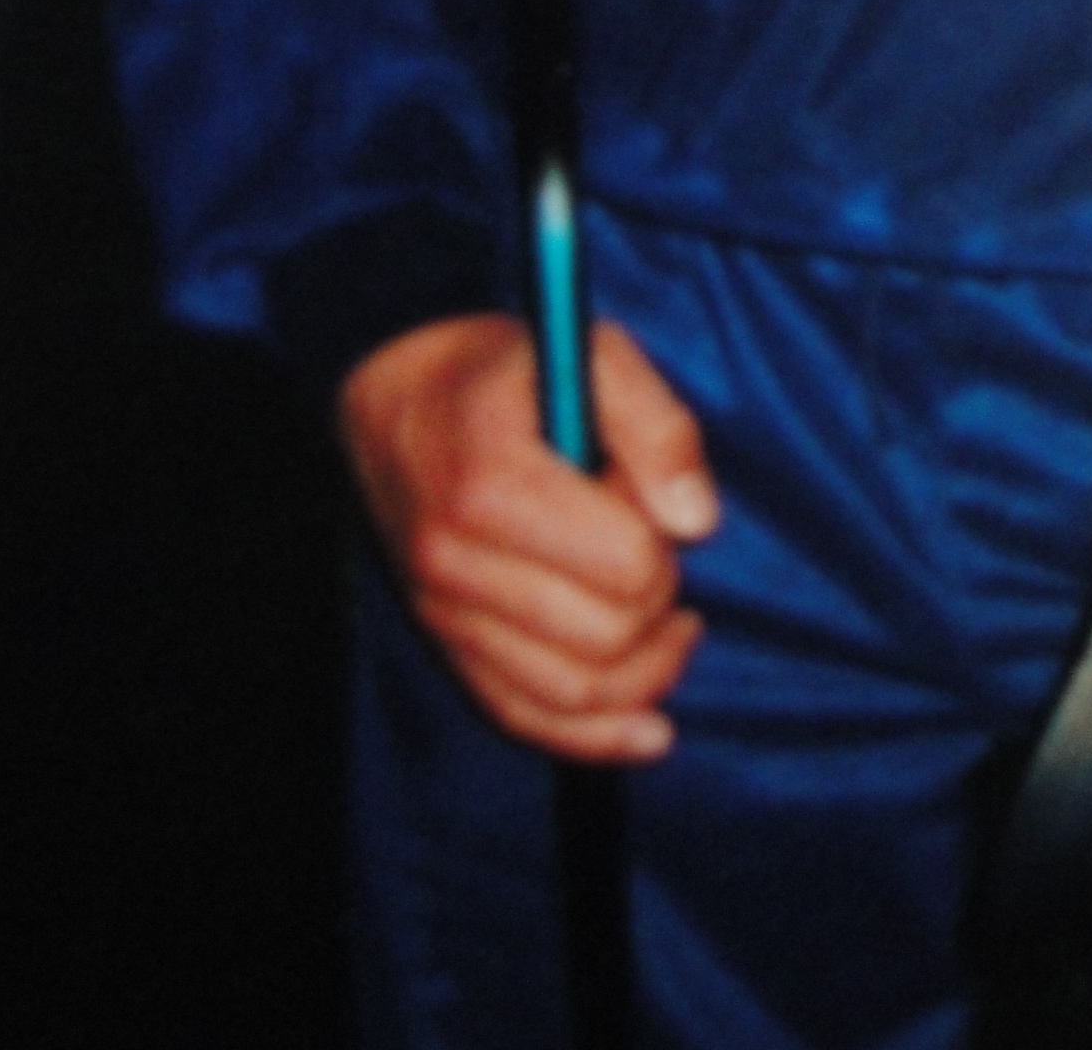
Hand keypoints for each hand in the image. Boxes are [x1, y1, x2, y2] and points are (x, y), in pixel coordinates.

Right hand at [339, 313, 718, 762]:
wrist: (394, 399)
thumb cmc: (507, 372)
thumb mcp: (593, 353)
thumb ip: (656, 425)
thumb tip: (697, 521)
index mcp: (492, 485)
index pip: (626, 565)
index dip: (664, 539)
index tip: (653, 499)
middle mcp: (457, 564)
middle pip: (607, 637)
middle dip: (659, 602)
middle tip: (657, 552)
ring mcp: (445, 615)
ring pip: (573, 694)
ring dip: (647, 675)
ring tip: (676, 628)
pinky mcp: (447, 646)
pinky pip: (524, 718)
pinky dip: (595, 738)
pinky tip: (652, 732)